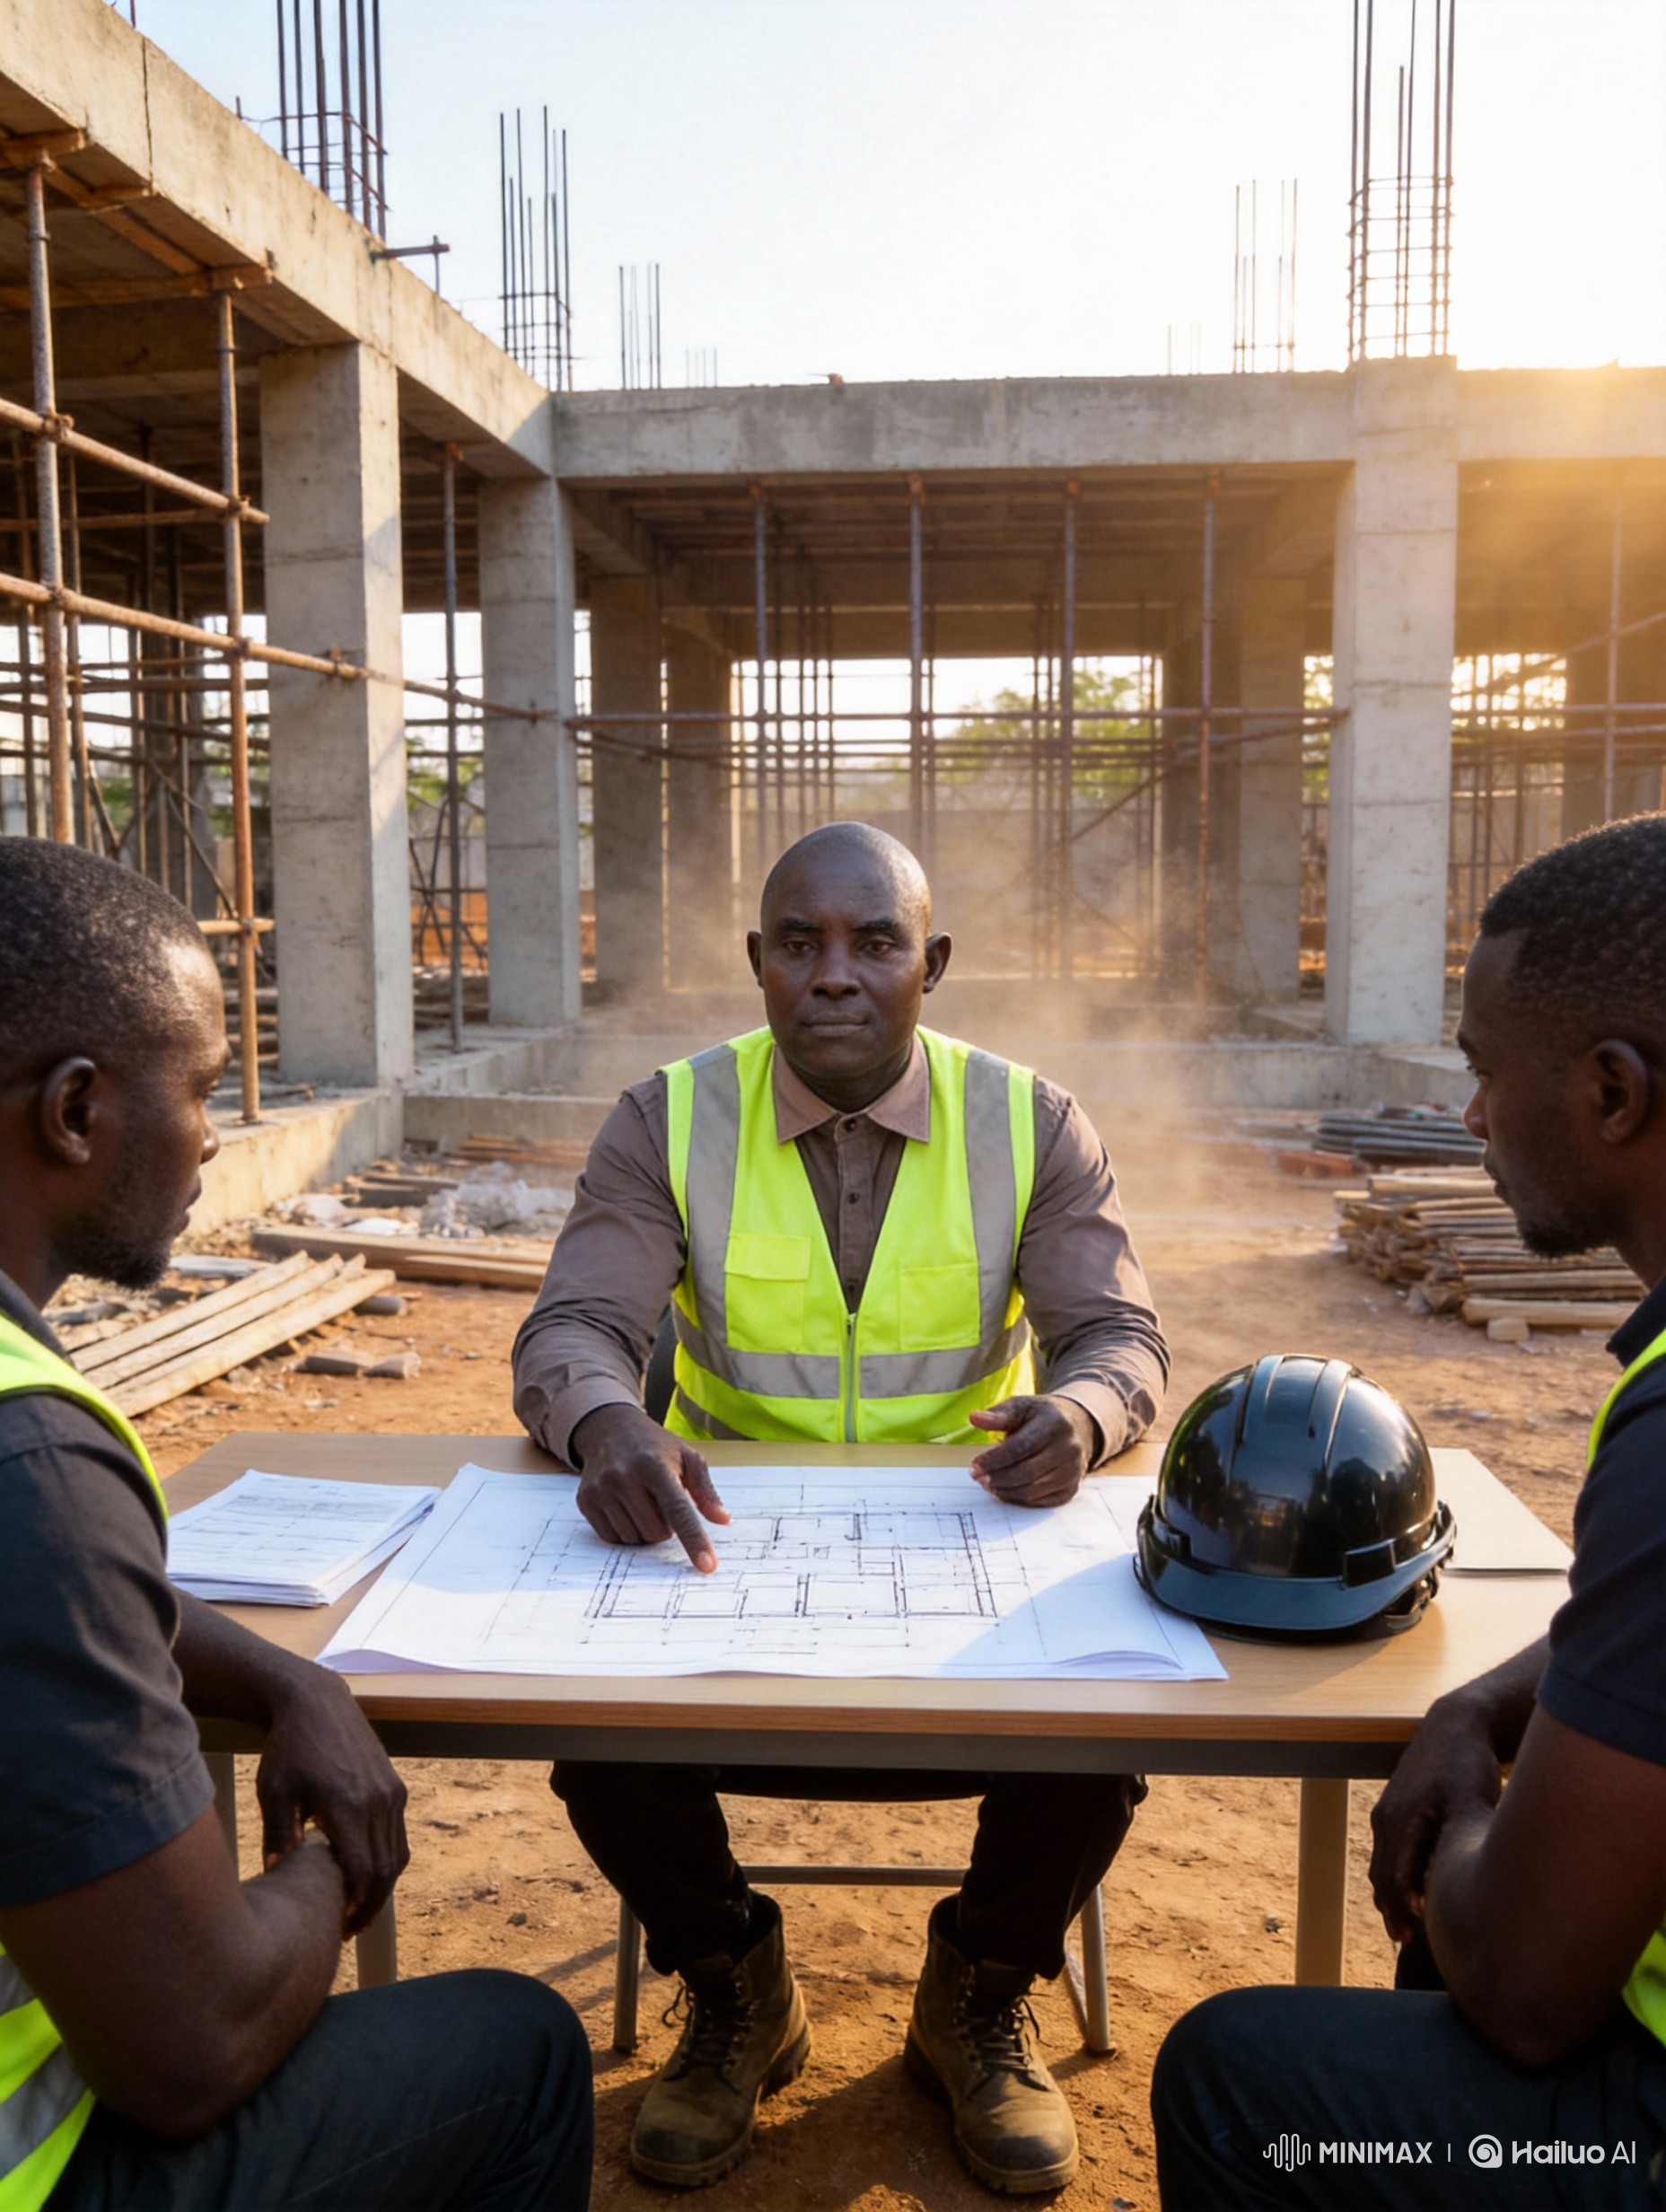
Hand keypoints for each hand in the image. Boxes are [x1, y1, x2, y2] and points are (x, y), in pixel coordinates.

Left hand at [256, 1668, 408, 1935]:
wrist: (317, 1702)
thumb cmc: (288, 1748)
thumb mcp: (274, 1792)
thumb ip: (278, 1836)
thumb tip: (278, 1876)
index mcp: (348, 1805)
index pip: (363, 1871)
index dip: (354, 1906)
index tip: (337, 1926)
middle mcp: (378, 1801)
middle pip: (387, 1870)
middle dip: (370, 1906)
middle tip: (349, 1929)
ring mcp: (391, 1792)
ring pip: (398, 1854)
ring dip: (382, 1886)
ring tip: (358, 1908)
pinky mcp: (394, 1785)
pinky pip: (398, 1834)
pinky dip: (387, 1861)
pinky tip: (365, 1872)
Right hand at [571, 1403, 730, 1571]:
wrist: (610, 1430)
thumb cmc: (655, 1447)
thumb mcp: (687, 1458)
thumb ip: (705, 1490)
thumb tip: (723, 1519)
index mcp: (654, 1465)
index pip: (678, 1510)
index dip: (694, 1540)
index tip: (706, 1566)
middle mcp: (624, 1477)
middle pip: (656, 1533)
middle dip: (665, 1527)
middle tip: (661, 1503)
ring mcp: (601, 1490)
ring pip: (633, 1539)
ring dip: (645, 1530)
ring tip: (643, 1502)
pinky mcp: (586, 1501)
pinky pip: (612, 1538)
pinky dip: (625, 1531)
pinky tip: (625, 1507)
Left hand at [968, 1394, 1095, 1507]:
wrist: (1077, 1428)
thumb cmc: (1041, 1417)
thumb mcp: (1021, 1407)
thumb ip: (998, 1415)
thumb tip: (974, 1418)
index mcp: (1055, 1424)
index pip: (1021, 1447)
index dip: (995, 1459)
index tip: (974, 1466)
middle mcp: (1069, 1449)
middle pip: (1026, 1472)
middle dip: (997, 1478)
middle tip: (977, 1477)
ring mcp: (1073, 1472)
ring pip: (1032, 1490)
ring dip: (1005, 1490)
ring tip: (987, 1483)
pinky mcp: (1071, 1489)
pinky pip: (1040, 1501)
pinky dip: (1018, 1499)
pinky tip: (1004, 1490)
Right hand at [1369, 1689, 1505, 1943]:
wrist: (1457, 1724)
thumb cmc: (1469, 1762)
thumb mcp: (1471, 1801)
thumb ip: (1459, 1838)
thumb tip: (1452, 1883)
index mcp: (1399, 1819)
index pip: (1395, 1880)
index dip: (1406, 1912)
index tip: (1421, 1938)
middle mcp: (1385, 1817)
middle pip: (1382, 1877)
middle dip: (1393, 1911)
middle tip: (1409, 1944)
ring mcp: (1386, 1811)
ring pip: (1382, 1865)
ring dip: (1392, 1896)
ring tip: (1406, 1926)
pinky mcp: (1395, 1806)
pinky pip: (1388, 1851)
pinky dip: (1395, 1876)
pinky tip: (1413, 1889)